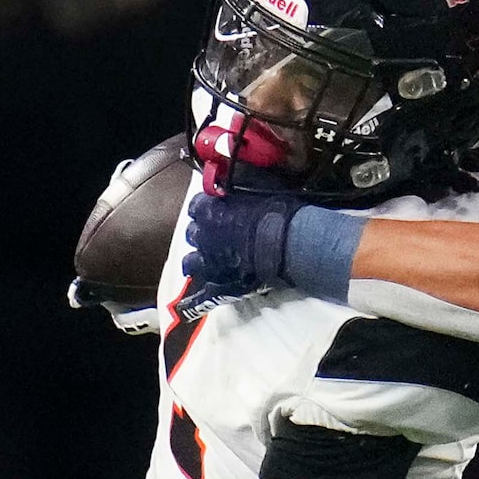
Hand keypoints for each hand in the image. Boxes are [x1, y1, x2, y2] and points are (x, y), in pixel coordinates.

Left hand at [182, 192, 304, 302]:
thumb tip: (230, 171)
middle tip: (219, 234)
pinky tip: (188, 307)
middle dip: (203, 233)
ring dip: (199, 260)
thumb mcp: (256, 182)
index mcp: (208, 210)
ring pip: (191, 262)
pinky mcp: (220, 286)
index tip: (215, 208)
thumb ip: (237, 180)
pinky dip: (193, 303)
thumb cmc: (277, 211)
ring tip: (211, 260)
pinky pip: (201, 297)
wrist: (290, 243)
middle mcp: (203, 236)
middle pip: (193, 233)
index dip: (206, 208)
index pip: (196, 206)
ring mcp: (209, 263)